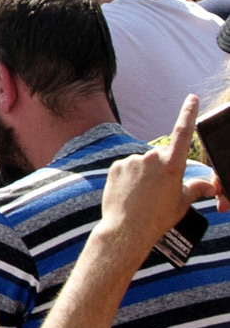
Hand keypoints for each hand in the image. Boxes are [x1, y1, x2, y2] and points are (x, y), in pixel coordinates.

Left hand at [101, 101, 208, 248]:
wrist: (127, 229)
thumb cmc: (159, 217)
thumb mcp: (183, 202)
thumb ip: (196, 188)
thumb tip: (211, 185)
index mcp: (173, 165)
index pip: (183, 133)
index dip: (189, 113)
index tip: (192, 98)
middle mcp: (152, 158)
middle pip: (161, 157)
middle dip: (162, 170)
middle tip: (159, 193)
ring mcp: (132, 160)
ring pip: (143, 164)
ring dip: (145, 175)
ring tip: (143, 197)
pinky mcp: (116, 166)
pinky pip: (128, 168)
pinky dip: (130, 177)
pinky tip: (130, 193)